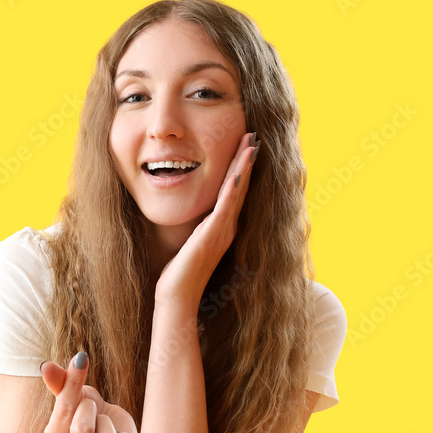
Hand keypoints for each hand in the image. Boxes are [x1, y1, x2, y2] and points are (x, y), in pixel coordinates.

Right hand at [39, 351, 139, 432]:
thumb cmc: (81, 415)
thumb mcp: (70, 400)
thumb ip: (59, 384)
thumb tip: (46, 365)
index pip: (63, 412)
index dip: (73, 382)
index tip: (81, 358)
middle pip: (83, 429)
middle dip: (90, 409)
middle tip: (90, 410)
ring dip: (108, 422)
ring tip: (103, 424)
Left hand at [156, 132, 260, 306]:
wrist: (177, 297)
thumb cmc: (178, 275)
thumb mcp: (188, 244)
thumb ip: (195, 229)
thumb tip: (193, 218)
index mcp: (221, 227)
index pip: (234, 191)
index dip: (240, 168)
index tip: (245, 146)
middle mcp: (226, 227)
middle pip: (240, 186)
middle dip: (246, 160)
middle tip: (254, 135)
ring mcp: (222, 231)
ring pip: (236, 191)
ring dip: (244, 166)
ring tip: (251, 143)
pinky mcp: (212, 235)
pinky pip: (225, 206)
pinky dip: (232, 188)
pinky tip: (237, 171)